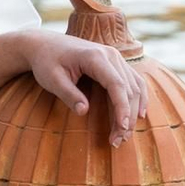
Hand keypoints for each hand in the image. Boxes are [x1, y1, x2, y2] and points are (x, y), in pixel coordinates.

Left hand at [21, 29, 147, 147]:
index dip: (122, 107)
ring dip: (133, 111)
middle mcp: (110, 55)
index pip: (116, 84)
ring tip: (124, 135)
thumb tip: (84, 111)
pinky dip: (139, 98)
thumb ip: (68, 94)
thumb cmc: (46, 62)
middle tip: (117, 141)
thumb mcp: (52, 79)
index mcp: (95, 57)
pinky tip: (139, 115)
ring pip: (135, 86)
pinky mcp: (115, 63)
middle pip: (129, 88)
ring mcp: (115, 57)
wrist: (45, 45)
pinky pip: (134, 81)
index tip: (122, 127)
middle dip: (127, 116)